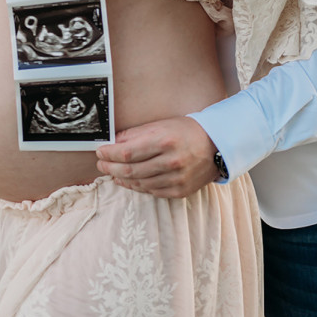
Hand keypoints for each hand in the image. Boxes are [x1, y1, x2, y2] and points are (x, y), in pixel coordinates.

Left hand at [95, 116, 219, 197]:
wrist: (217, 146)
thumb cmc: (187, 131)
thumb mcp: (161, 125)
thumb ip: (136, 134)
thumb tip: (113, 141)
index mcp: (165, 141)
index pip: (128, 152)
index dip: (110, 153)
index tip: (100, 151)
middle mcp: (171, 162)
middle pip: (131, 170)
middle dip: (110, 167)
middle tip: (101, 163)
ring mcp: (176, 179)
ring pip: (139, 183)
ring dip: (121, 178)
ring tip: (112, 172)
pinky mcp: (179, 191)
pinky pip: (151, 191)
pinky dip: (137, 186)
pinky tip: (129, 180)